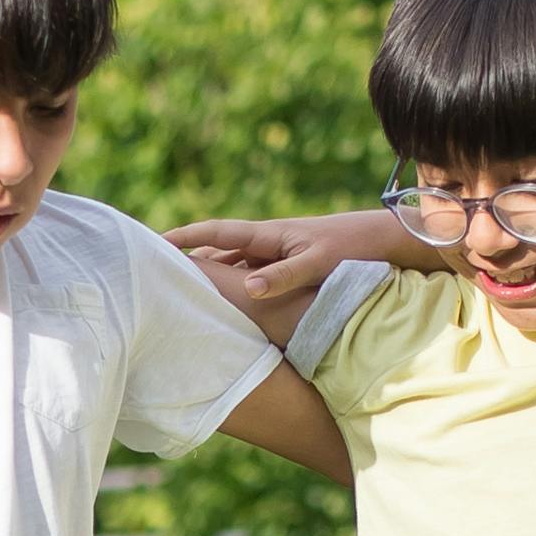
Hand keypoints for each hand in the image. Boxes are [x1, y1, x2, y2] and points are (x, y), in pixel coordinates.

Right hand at [166, 218, 344, 315]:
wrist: (381, 240)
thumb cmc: (351, 249)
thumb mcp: (317, 264)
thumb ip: (283, 277)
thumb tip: (247, 289)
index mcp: (269, 235)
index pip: (217, 234)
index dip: (185, 237)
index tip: (155, 242)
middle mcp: (267, 241)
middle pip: (218, 250)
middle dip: (188, 258)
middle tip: (154, 271)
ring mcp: (275, 253)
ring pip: (232, 265)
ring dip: (208, 274)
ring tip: (179, 291)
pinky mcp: (285, 265)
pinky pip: (248, 275)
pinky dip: (231, 285)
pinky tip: (222, 302)